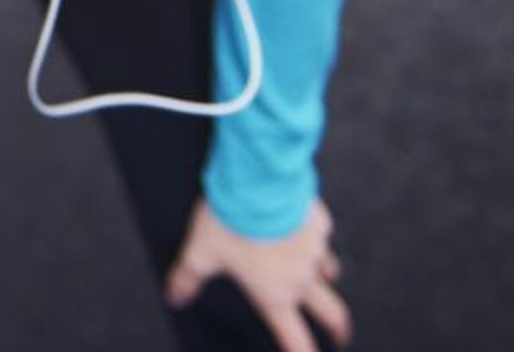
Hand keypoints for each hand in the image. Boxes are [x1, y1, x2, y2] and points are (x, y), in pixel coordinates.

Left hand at [162, 194, 350, 351]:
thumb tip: (174, 295)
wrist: (257, 179)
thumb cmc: (231, 217)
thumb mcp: (200, 251)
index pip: (295, 338)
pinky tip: (301, 223)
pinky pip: (321, 234)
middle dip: (337, 326)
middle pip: (331, 312)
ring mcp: (315, 249)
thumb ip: (188, 277)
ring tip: (323, 275)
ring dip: (326, 277)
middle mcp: (300, 277)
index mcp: (274, 293)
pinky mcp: (319, 221)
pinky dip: (313, 234)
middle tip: (339, 333)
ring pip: (329, 271)